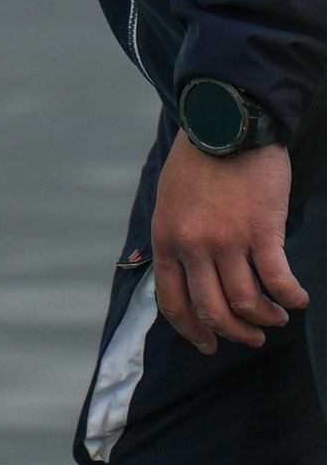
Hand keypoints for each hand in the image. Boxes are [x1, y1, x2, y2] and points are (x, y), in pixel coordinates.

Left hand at [153, 135, 305, 353]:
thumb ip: (175, 237)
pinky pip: (279, 282)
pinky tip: (298, 298)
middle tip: (252, 337)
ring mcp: (227, 240)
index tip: (209, 344)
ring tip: (276, 316)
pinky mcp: (261, 231)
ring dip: (266, 318)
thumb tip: (185, 276)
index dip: (192, 331)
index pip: (172, 301)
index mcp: (166, 237)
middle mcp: (193, 244)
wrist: (224, 120)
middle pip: (213, 311)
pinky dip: (292, 297)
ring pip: (247, 304)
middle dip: (235, 334)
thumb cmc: (198, 157)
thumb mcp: (169, 198)